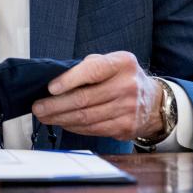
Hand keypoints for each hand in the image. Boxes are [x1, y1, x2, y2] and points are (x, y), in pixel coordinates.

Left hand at [30, 51, 161, 141]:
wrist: (154, 102)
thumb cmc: (123, 78)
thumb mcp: (111, 63)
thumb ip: (87, 67)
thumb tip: (56, 80)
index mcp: (123, 63)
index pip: (93, 71)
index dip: (69, 80)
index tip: (50, 88)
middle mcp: (127, 86)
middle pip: (85, 99)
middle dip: (56, 105)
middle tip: (38, 107)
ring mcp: (128, 109)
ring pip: (86, 117)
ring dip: (61, 118)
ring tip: (45, 116)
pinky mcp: (125, 127)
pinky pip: (93, 129)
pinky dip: (74, 127)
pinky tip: (63, 123)